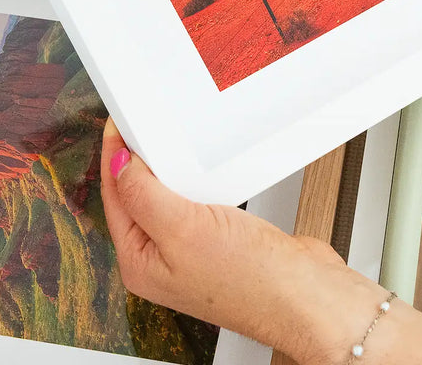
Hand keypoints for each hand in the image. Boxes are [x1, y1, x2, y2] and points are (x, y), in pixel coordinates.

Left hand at [99, 120, 378, 363]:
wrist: (307, 297)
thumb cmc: (250, 282)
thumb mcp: (183, 229)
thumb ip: (144, 194)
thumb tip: (117, 164)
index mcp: (140, 263)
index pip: (115, 199)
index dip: (114, 157)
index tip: (119, 124)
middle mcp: (162, 259)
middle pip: (138, 197)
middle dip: (139, 161)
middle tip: (142, 124)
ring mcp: (193, 251)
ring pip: (170, 197)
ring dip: (171, 170)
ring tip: (168, 141)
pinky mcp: (222, 241)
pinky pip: (199, 201)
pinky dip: (199, 181)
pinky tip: (204, 168)